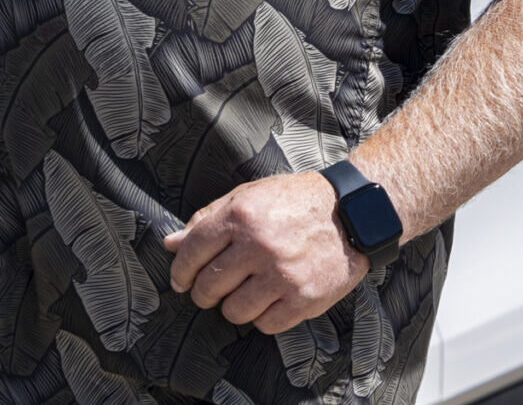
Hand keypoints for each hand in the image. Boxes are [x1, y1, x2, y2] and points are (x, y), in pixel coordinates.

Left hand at [163, 172, 367, 334]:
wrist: (352, 213)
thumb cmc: (295, 202)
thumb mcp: (247, 197)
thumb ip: (206, 219)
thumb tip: (171, 244)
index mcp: (241, 217)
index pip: (192, 252)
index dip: (180, 271)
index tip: (180, 281)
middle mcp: (259, 246)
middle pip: (209, 287)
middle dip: (203, 293)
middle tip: (210, 291)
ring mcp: (283, 275)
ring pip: (234, 311)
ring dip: (232, 307)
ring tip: (242, 294)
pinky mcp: (304, 299)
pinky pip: (266, 325)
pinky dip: (262, 318)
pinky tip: (267, 302)